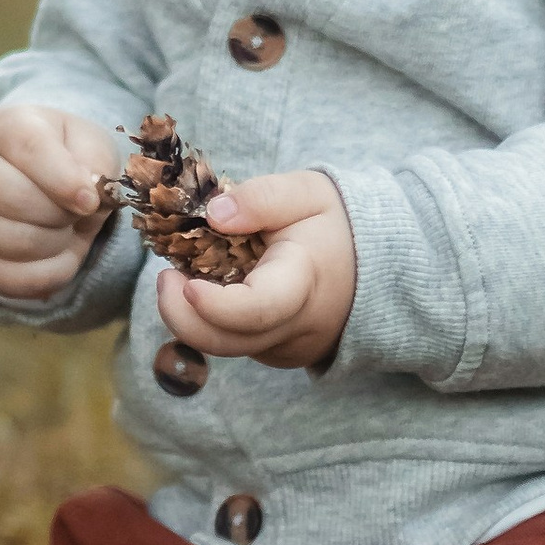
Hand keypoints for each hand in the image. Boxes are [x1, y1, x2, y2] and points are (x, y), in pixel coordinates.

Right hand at [0, 104, 121, 304]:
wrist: (31, 174)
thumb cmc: (67, 154)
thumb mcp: (90, 143)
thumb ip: (95, 162)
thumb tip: (87, 197)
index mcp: (8, 128)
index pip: (30, 149)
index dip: (64, 180)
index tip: (90, 202)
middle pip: (14, 200)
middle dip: (60, 216)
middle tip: (77, 213)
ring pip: (10, 243)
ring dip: (55, 245)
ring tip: (65, 230)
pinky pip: (5, 278)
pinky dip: (44, 276)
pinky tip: (58, 256)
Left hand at [154, 169, 354, 370]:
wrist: (378, 265)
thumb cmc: (336, 223)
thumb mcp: (307, 192)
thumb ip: (262, 197)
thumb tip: (214, 213)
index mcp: (304, 282)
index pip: (257, 310)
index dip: (214, 304)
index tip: (183, 280)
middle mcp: (296, 327)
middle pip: (227, 342)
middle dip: (180, 316)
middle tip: (165, 277)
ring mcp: (287, 346)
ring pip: (227, 346)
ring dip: (193, 317)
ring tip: (185, 275)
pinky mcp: (278, 352)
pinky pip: (238, 343)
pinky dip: (215, 321)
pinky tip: (215, 288)